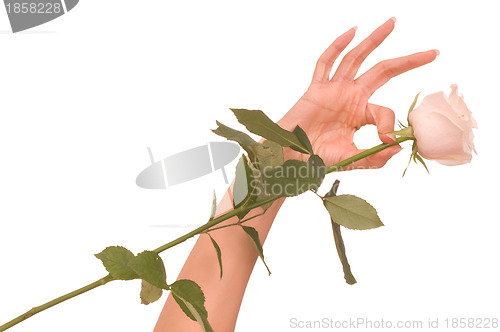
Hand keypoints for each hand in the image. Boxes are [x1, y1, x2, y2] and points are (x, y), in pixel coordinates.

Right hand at [278, 18, 437, 168]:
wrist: (291, 159)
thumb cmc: (317, 158)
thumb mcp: (351, 160)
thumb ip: (375, 157)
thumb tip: (398, 146)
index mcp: (360, 114)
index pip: (384, 111)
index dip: (390, 123)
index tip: (387, 140)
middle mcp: (350, 97)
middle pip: (382, 72)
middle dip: (407, 62)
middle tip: (432, 53)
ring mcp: (334, 90)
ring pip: (356, 59)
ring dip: (374, 41)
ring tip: (392, 24)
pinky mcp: (316, 89)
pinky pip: (326, 63)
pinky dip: (338, 47)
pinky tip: (353, 32)